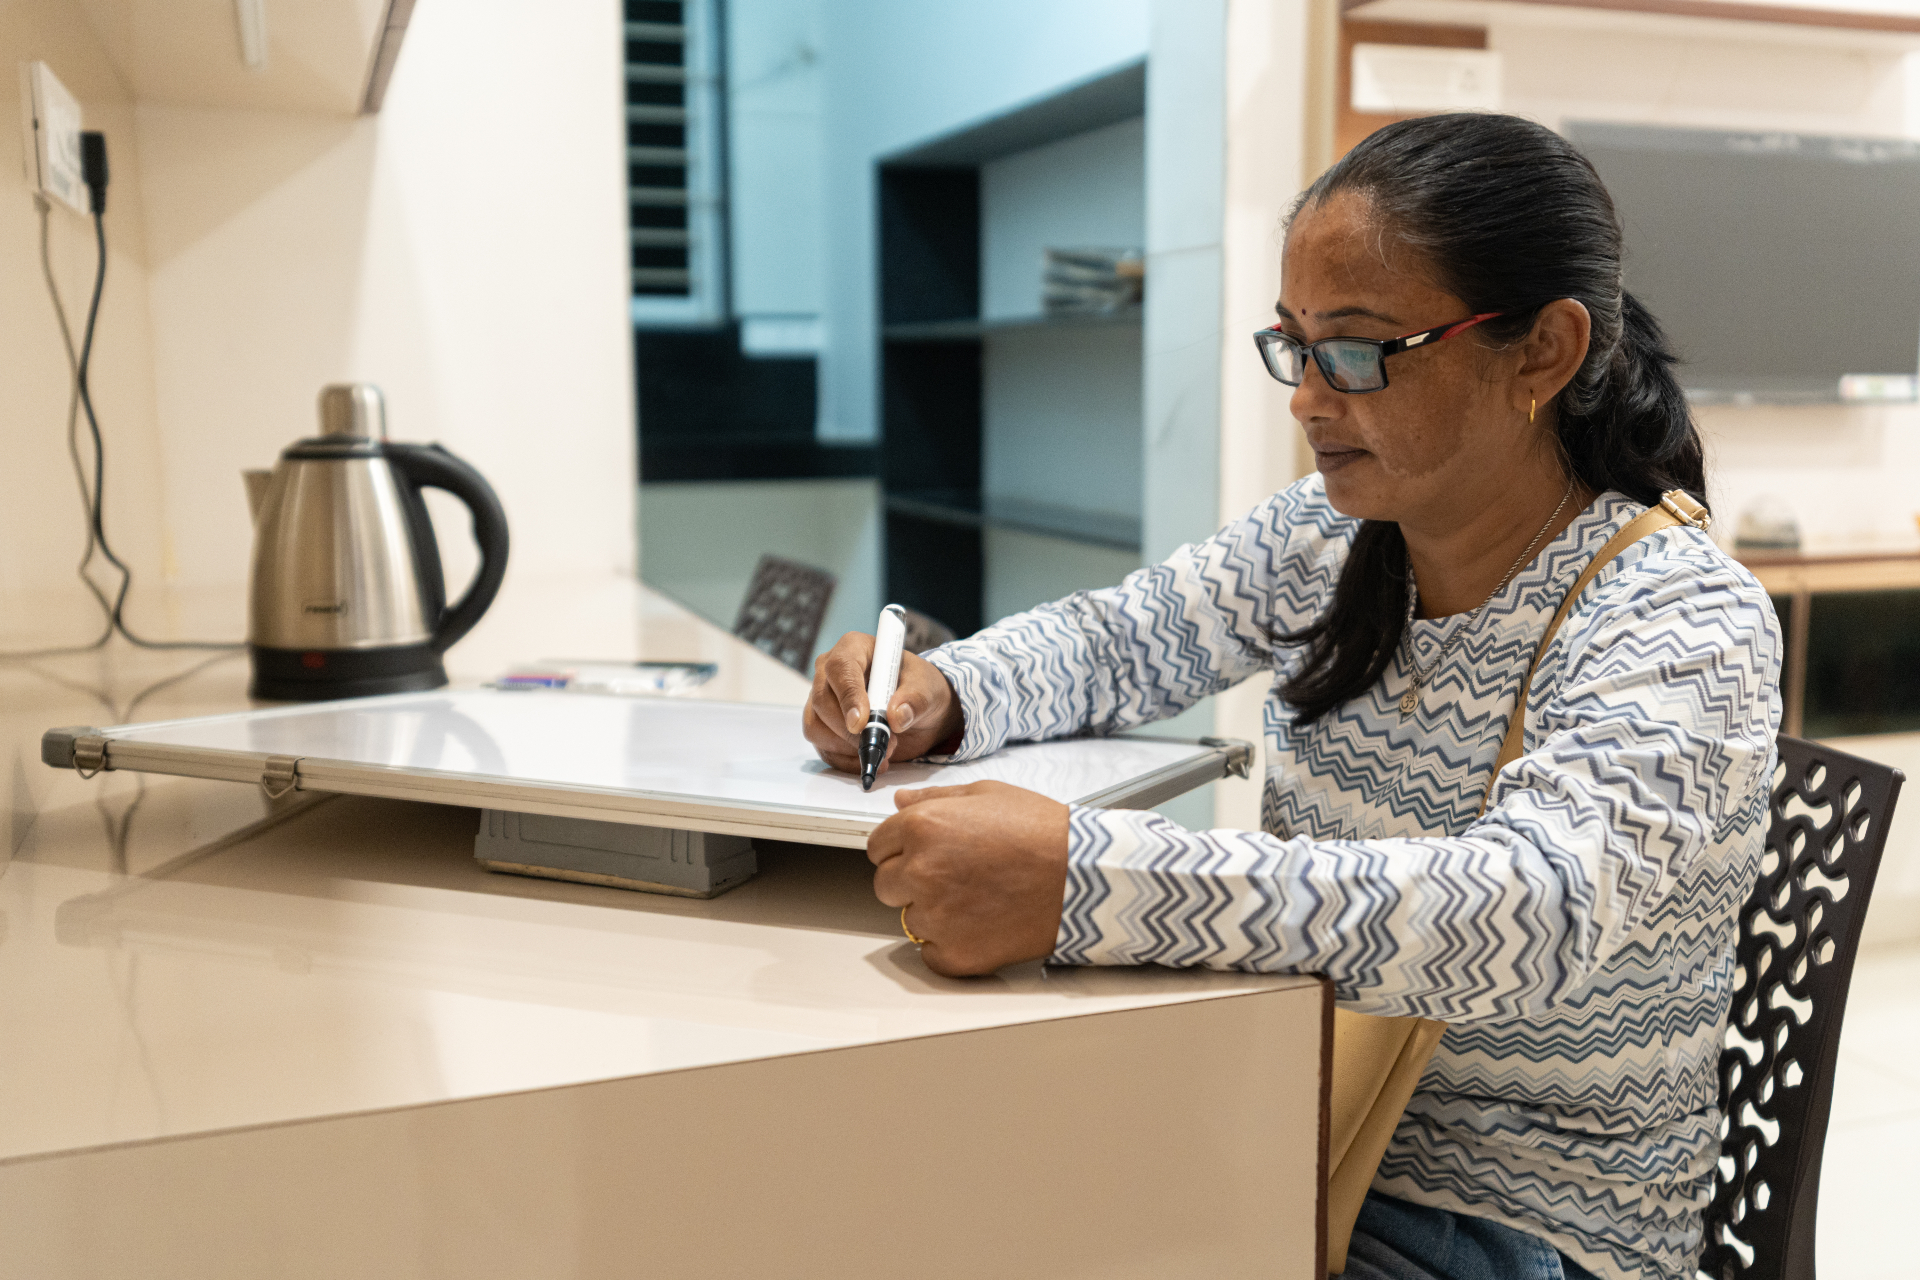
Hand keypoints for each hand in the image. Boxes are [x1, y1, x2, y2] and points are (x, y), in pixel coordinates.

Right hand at [804, 631, 963, 777]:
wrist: (919, 711)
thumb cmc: (920, 688)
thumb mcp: (927, 689)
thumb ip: (915, 700)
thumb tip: (896, 716)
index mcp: (854, 648)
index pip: (840, 668)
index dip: (848, 696)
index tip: (862, 723)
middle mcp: (830, 672)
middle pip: (822, 701)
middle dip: (851, 731)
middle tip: (886, 743)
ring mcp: (822, 700)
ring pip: (816, 727)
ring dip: (848, 747)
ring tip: (885, 750)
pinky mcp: (823, 726)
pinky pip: (823, 748)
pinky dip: (845, 760)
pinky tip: (870, 759)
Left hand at [868, 781, 1069, 976]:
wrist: (1084, 877)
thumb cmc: (1044, 833)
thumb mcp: (987, 795)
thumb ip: (935, 798)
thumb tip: (900, 802)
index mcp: (922, 828)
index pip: (877, 847)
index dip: (902, 849)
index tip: (924, 853)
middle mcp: (921, 872)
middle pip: (887, 885)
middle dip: (912, 881)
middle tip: (956, 876)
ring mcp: (936, 917)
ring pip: (910, 919)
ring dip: (934, 912)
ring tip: (978, 898)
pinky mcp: (955, 954)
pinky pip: (930, 953)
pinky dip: (950, 944)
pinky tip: (981, 924)